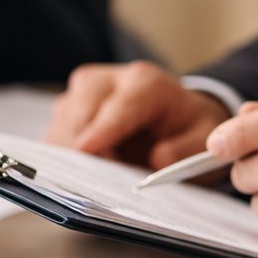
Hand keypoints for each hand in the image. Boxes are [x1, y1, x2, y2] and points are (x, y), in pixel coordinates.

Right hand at [46, 62, 231, 169]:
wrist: (174, 116)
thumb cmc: (187, 129)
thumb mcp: (203, 138)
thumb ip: (186, 149)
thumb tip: (157, 158)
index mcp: (145, 82)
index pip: (117, 105)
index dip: (101, 130)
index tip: (86, 150)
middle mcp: (108, 80)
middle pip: (79, 110)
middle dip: (84, 146)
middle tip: (104, 177)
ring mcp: (82, 94)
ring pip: (62, 123)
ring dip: (72, 153)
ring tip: (102, 172)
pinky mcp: (67, 110)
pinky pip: (55, 134)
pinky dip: (65, 155)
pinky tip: (86, 168)